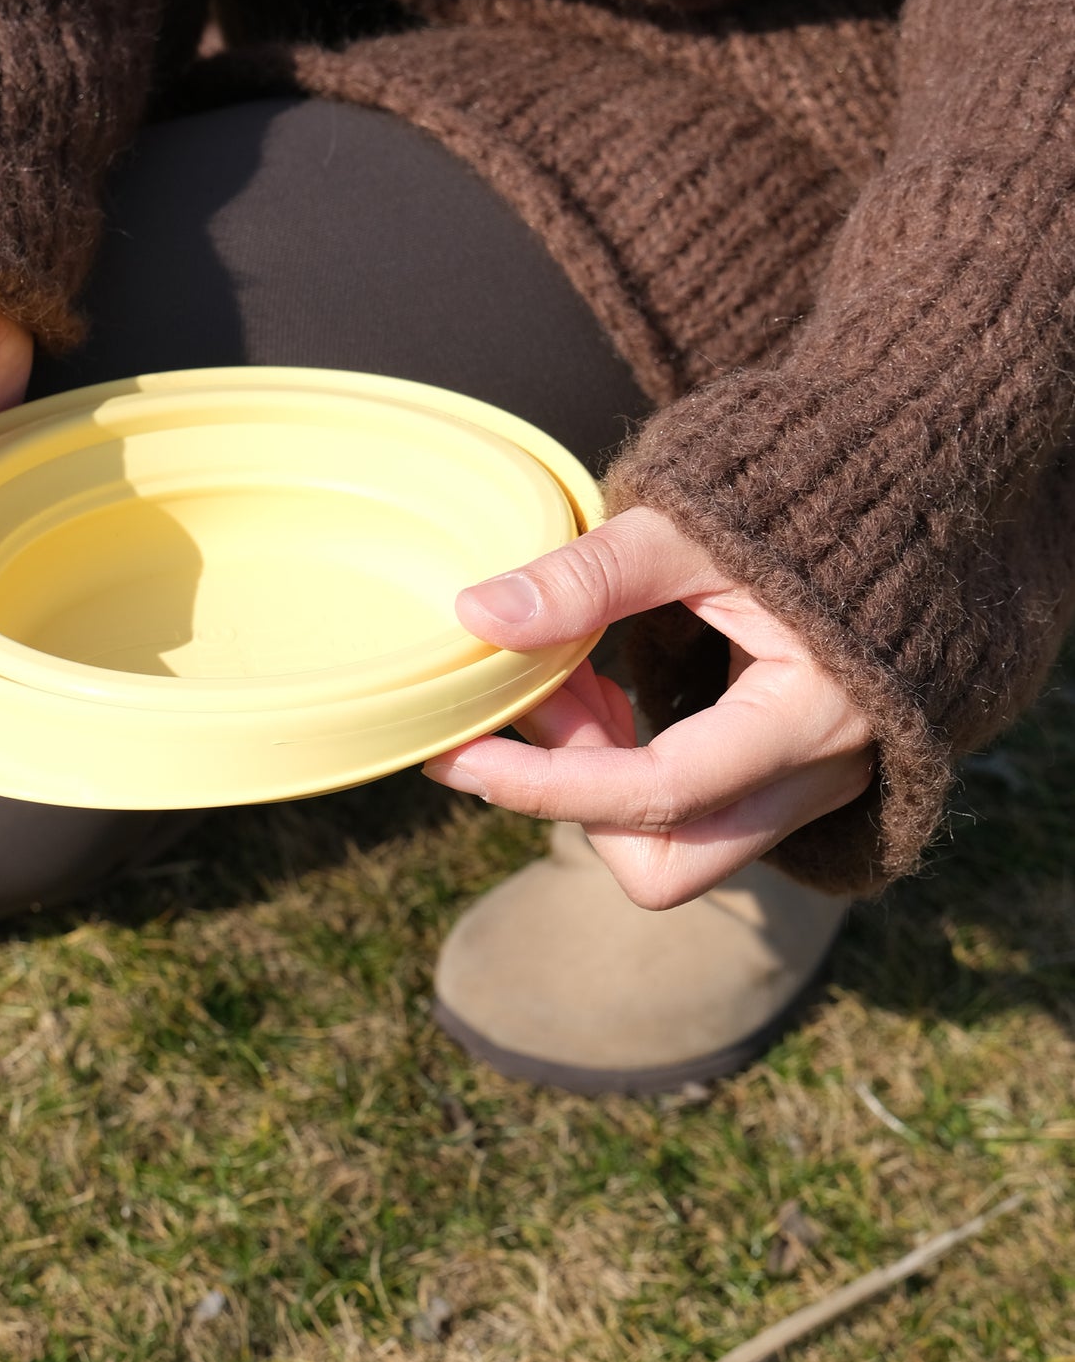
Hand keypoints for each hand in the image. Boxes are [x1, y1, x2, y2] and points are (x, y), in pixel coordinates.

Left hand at [422, 506, 873, 908]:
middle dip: (575, 802)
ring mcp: (814, 783)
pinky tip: (602, 686)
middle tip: (530, 706)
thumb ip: (592, 575)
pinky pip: (692, 810)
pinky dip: (625, 764)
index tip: (458, 755)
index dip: (545, 785)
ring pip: (676, 845)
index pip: (659, 795)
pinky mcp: (790, 773)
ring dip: (594, 780)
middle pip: (669, 865)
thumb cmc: (802, 499)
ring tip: (567, 680)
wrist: (902, 496)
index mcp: (815, 712)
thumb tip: (478, 617)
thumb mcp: (694, 526)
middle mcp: (823, 773)